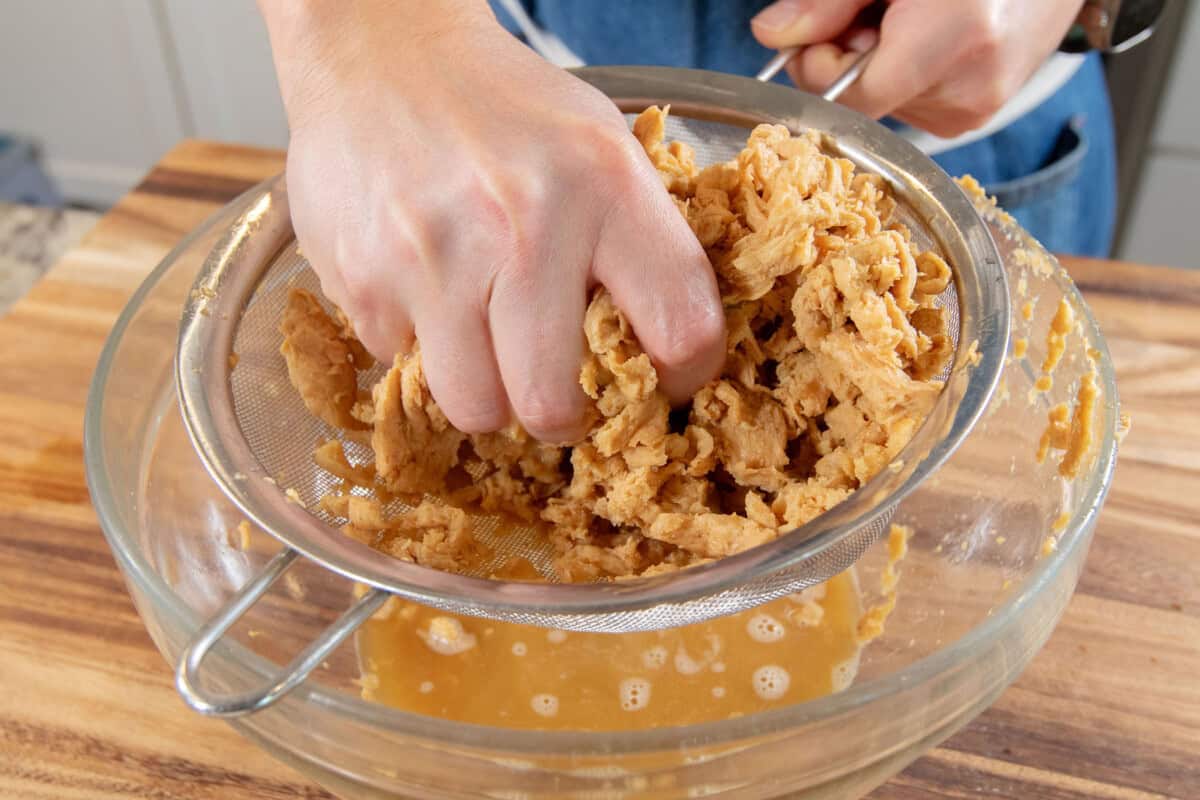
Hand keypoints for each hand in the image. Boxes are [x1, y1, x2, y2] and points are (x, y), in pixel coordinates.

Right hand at [260, 0, 724, 442]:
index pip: (682, 326)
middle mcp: (525, 224)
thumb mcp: (600, 145)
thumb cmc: (502, 108)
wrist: (380, 49)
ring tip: (484, 347)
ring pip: (474, 408)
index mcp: (608, 186)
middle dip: (559, 416)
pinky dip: (417, 347)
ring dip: (484, 394)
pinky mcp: (364, 276)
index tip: (666, 383)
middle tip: (554, 395)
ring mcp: (436, 256)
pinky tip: (423, 292)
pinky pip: (402, 365)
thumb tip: (666, 348)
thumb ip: (638, 239)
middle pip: (551, 404)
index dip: (684, 376)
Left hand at [751, 0, 1085, 137]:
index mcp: (952, 39)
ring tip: (913, 19)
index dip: (819, 68)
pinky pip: (910, 105)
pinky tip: (927, 38)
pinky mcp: (976, 115)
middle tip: (875, 13)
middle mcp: (969, 86)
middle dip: (848, 59)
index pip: (849, 100)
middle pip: (861, 103)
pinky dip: (903, 75)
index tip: (820, 31)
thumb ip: (825, 3)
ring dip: (877, 65)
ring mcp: (976, 107)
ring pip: (881, 105)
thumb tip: (771, 36)